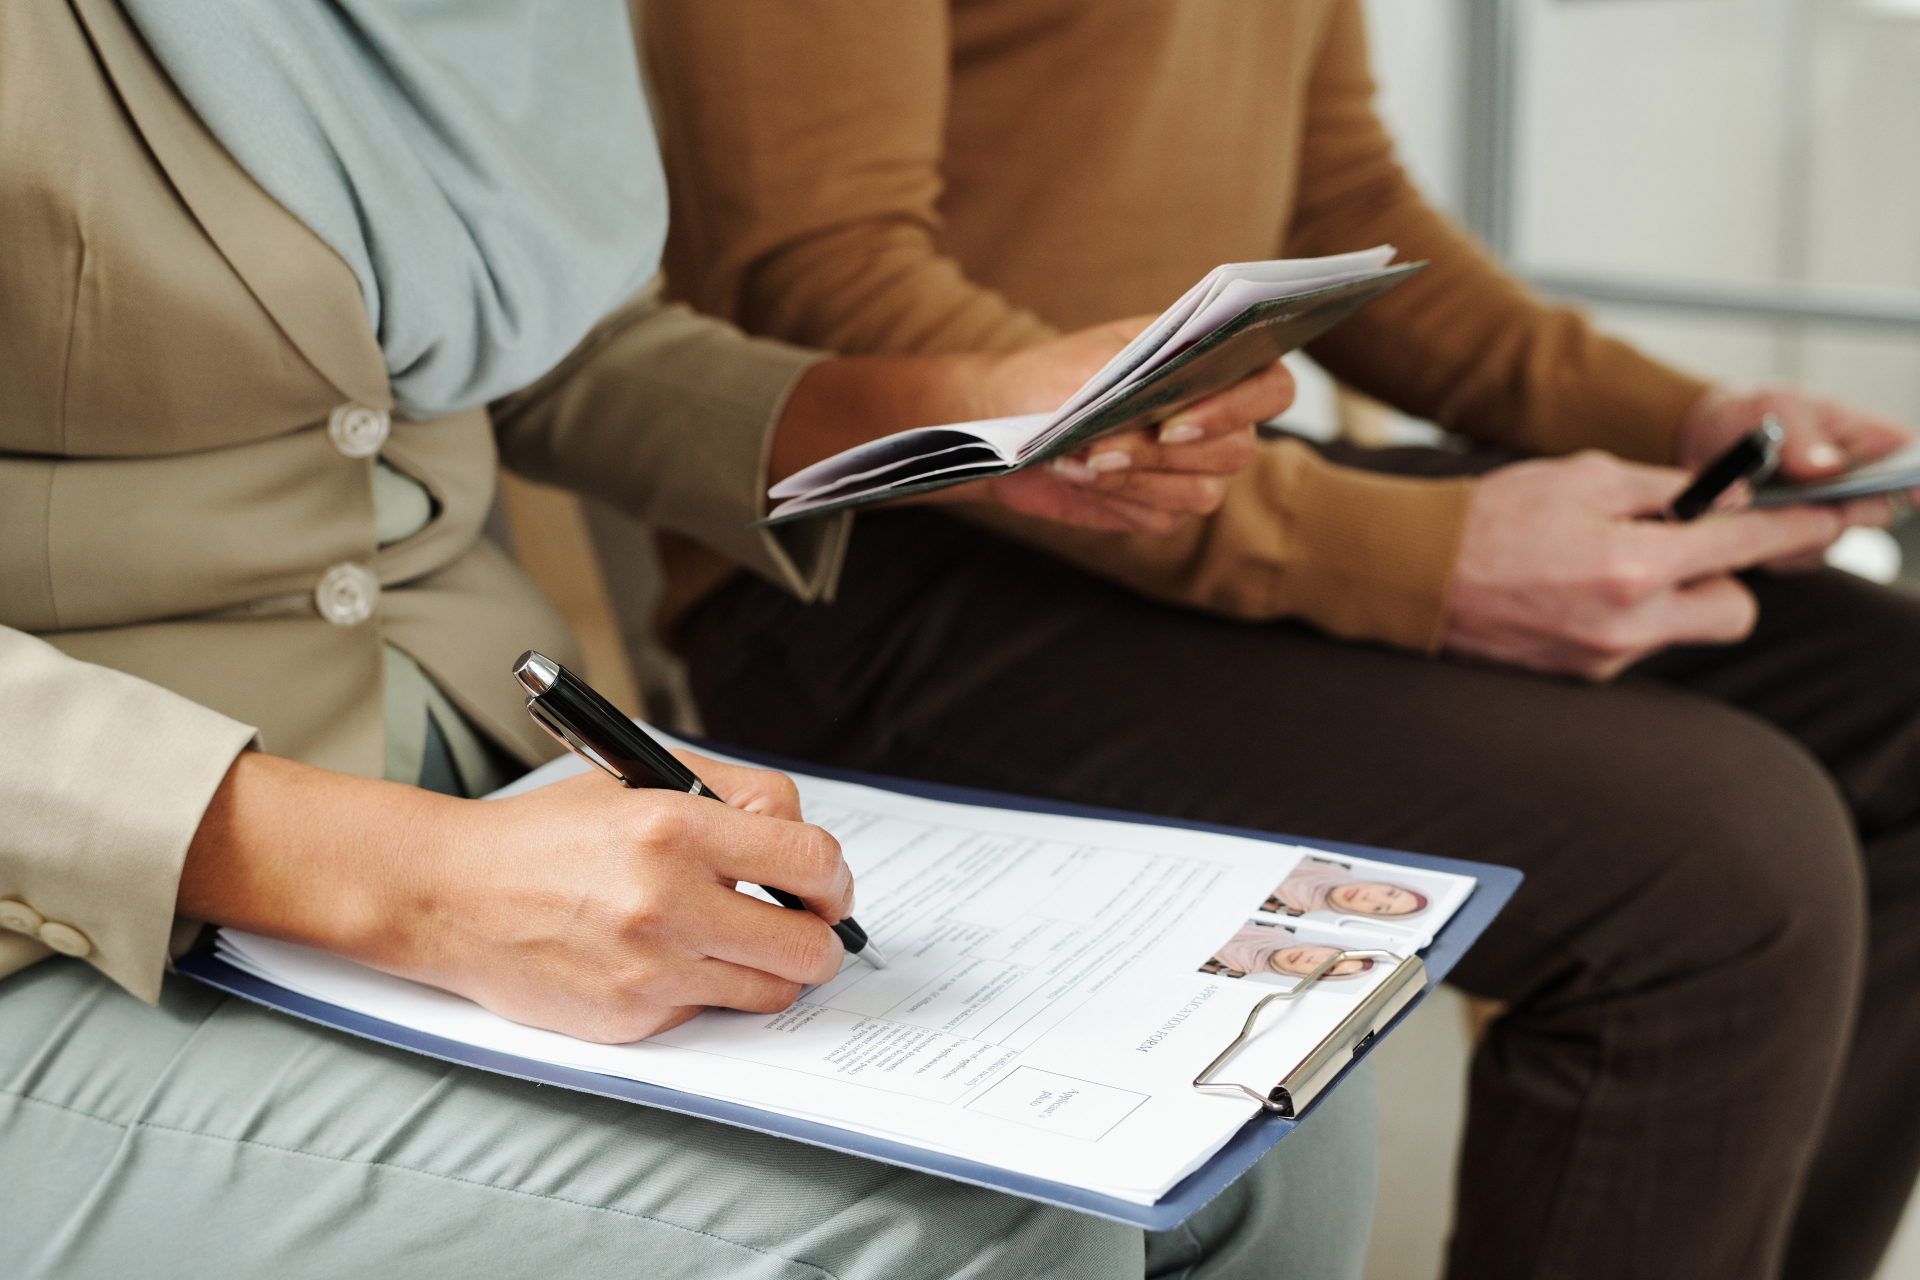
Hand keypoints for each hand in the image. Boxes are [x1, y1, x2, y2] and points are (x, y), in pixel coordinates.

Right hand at [179, 750, 851, 1043]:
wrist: (451, 893)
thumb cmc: (549, 834)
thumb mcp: (640, 781)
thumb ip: (731, 800)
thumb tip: (803, 846)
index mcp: (674, 825)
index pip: (810, 858)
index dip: (833, 875)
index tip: (825, 882)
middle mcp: (666, 901)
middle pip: (808, 945)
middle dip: (820, 935)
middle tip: (804, 923)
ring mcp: (649, 968)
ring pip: (772, 990)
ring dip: (771, 968)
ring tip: (741, 941)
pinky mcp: (631, 1018)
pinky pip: (709, 1010)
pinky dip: (706, 988)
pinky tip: (669, 957)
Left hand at [769, 318, 1293, 536]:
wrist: (1005, 423)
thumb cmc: (1052, 379)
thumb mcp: (1092, 367)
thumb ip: (1137, 384)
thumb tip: (1163, 415)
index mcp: (1211, 366)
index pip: (1270, 387)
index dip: (1237, 407)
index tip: (1175, 421)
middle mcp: (1215, 419)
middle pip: (1236, 450)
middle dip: (1166, 453)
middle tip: (1106, 445)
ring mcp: (1193, 468)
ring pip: (1201, 491)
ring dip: (1137, 478)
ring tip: (1081, 458)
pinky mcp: (1161, 506)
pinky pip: (1163, 515)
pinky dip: (1119, 497)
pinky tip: (1078, 475)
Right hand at [1442, 451, 1880, 679]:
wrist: (1410, 575)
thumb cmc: (1488, 516)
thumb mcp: (1581, 474)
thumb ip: (1663, 485)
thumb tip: (1721, 497)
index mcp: (1632, 565)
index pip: (1745, 547)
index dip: (1795, 529)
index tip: (1830, 520)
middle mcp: (1626, 624)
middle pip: (1734, 612)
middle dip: (1725, 580)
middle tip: (1686, 548)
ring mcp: (1602, 658)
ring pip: (1679, 630)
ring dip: (1665, 597)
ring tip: (1601, 565)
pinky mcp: (1577, 677)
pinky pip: (1630, 645)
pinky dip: (1619, 616)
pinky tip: (1570, 591)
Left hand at [1677, 385, 1910, 570]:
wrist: (1704, 440)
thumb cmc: (1751, 415)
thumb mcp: (1772, 406)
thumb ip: (1800, 433)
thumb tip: (1825, 467)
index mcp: (1864, 440)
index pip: (1909, 457)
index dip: (1916, 479)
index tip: (1911, 492)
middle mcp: (1852, 485)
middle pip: (1876, 511)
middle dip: (1845, 511)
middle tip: (1811, 499)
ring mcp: (1823, 518)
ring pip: (1828, 540)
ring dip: (1793, 528)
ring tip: (1756, 501)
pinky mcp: (1791, 545)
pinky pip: (1790, 559)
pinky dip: (1766, 544)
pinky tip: (1743, 519)